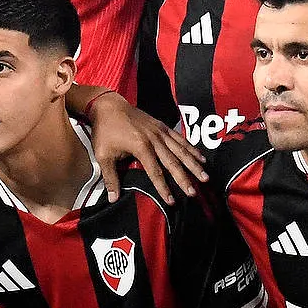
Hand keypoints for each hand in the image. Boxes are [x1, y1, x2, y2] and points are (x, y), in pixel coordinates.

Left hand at [83, 90, 202, 199]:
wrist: (108, 105)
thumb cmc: (104, 131)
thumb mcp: (103, 155)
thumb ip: (110, 178)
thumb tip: (113, 199)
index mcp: (141, 147)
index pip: (155, 172)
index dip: (164, 188)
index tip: (171, 201)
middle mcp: (154, 139)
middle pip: (173, 162)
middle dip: (184, 178)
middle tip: (193, 192)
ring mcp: (160, 131)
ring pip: (181, 150)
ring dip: (193, 164)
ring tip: (205, 176)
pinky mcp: (162, 126)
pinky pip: (180, 139)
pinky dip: (191, 149)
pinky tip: (201, 158)